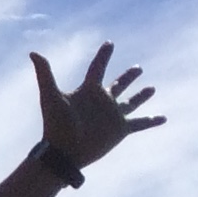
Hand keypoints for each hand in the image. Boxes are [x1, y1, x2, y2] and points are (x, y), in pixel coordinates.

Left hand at [29, 42, 163, 167]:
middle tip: (138, 69)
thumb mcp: (51, 96)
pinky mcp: (120, 129)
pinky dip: (152, 121)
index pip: (98, 68)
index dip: (103, 56)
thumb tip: (34, 52)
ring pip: (131, 102)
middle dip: (128, 77)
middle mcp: (102, 101)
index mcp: (88, 91)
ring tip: (152, 88)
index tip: (110, 43)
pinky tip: (164, 118)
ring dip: (142, 95)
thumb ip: (45, 74)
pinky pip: (140, 123)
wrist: (63, 152)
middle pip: (119, 84)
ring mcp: (112, 115)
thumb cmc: (56, 125)